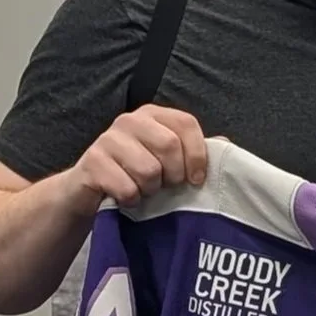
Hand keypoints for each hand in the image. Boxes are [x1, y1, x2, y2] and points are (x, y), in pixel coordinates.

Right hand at [70, 103, 209, 210]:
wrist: (90, 192)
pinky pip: (126, 188)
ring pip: (148, 170)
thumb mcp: (167, 161)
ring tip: (145, 191)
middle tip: (167, 187)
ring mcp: (108, 139)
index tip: (197, 179)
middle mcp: (130, 121)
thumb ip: (193, 151)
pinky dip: (132, 200)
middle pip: (169, 146)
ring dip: (151, 190)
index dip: (197, 154)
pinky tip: (127, 198)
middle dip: (174, 175)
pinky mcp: (92, 163)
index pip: (186, 124)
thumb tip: (225, 145)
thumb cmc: (136, 175)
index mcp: (153, 116)